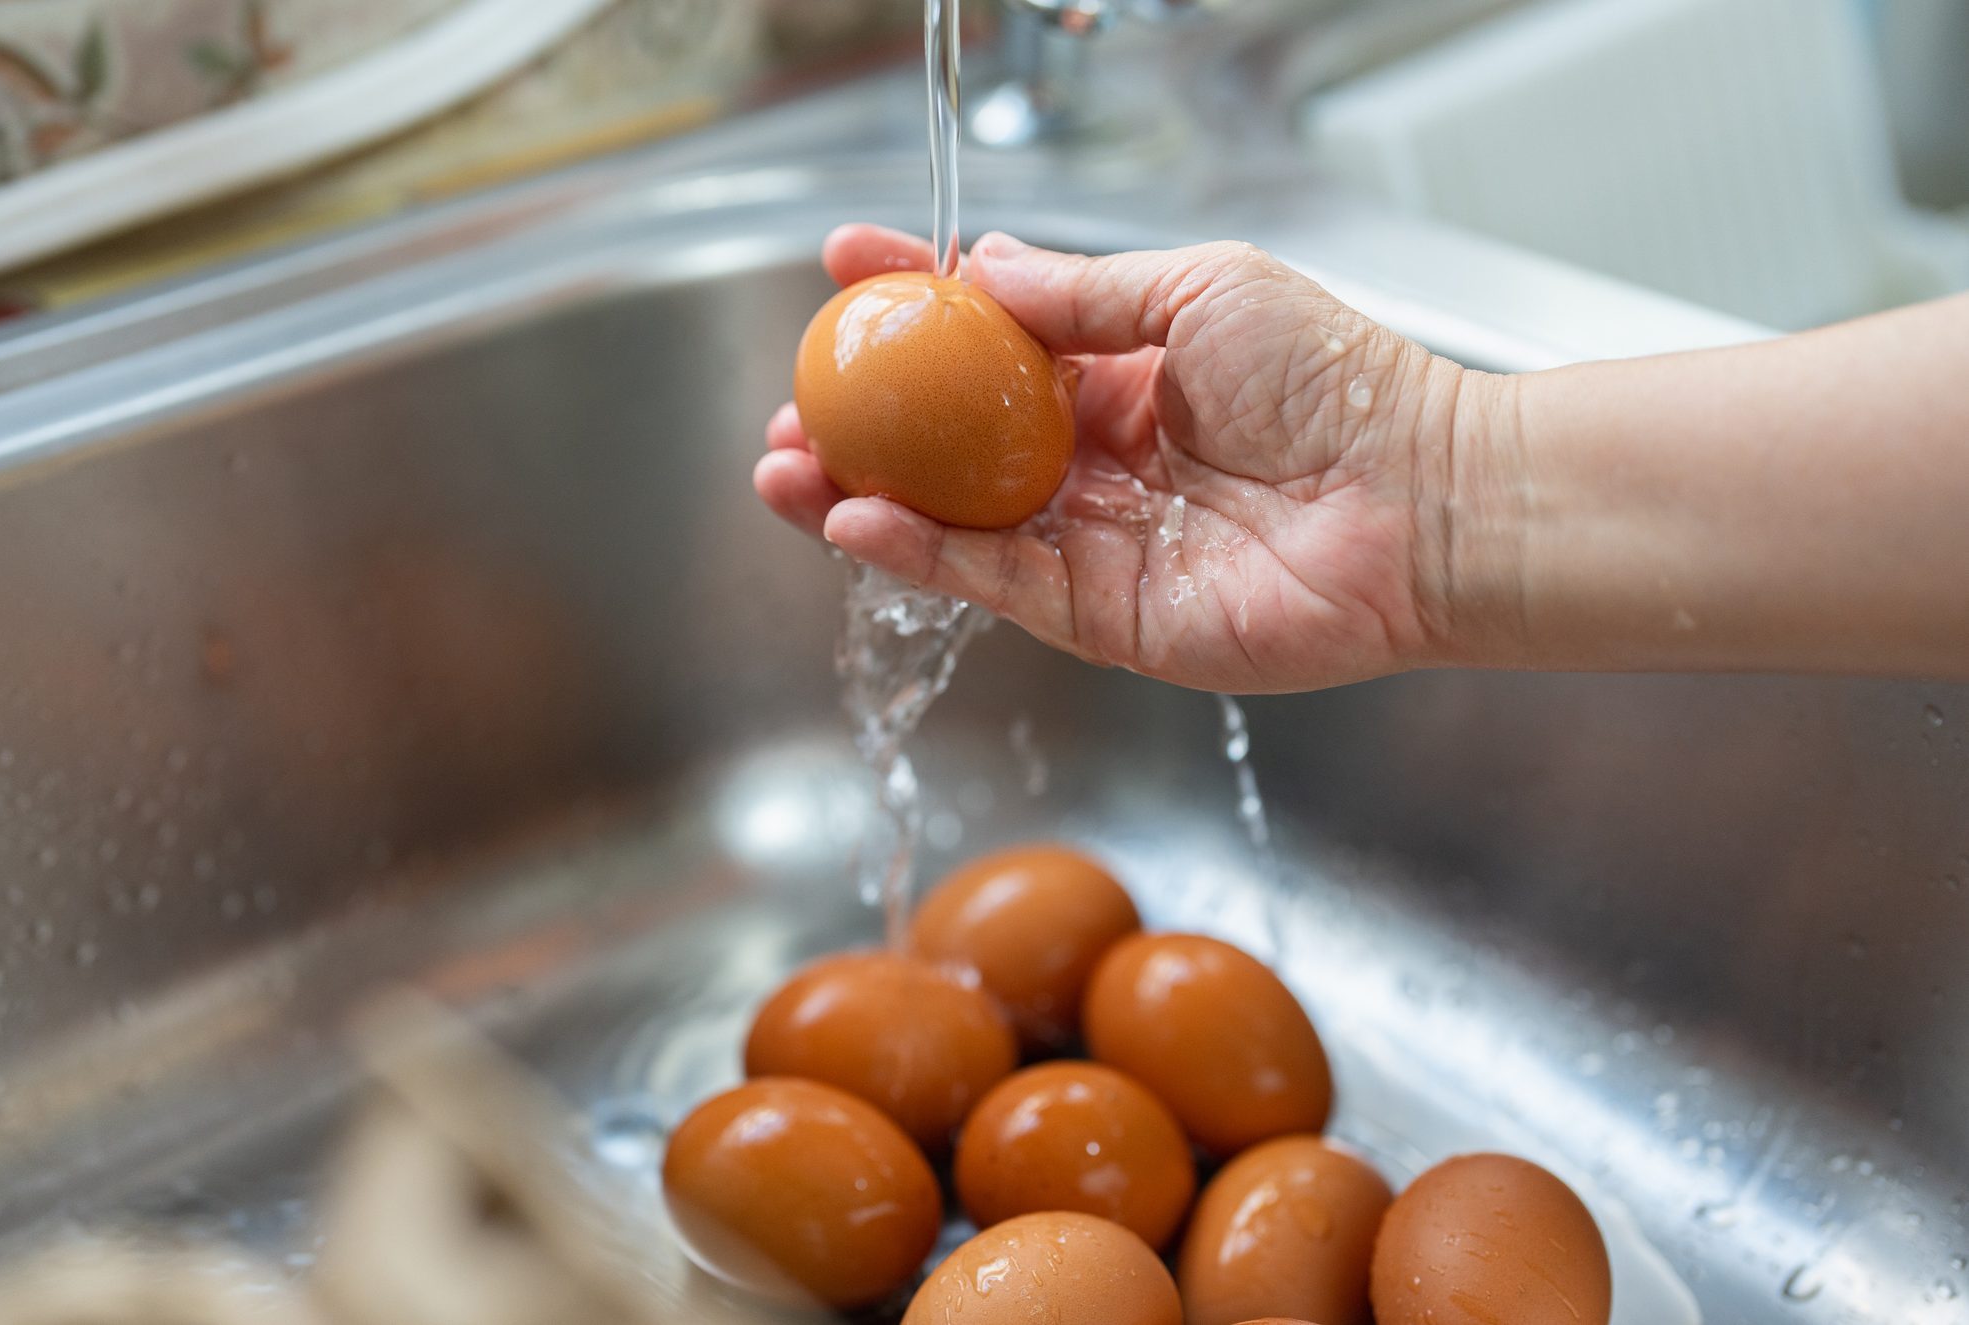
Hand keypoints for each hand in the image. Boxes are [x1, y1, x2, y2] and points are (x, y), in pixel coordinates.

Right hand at [755, 225, 1500, 693]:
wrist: (1416, 500)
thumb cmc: (1336, 382)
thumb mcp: (1197, 289)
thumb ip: (1082, 292)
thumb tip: (981, 272)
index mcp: (1120, 376)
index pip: (990, 339)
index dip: (914, 304)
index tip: (842, 269)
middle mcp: (1095, 460)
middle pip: (949, 444)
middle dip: (862, 422)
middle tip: (793, 403)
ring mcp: (1093, 540)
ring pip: (950, 519)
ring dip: (859, 494)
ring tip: (783, 464)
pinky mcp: (1100, 613)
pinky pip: (989, 581)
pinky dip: (917, 553)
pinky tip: (855, 517)